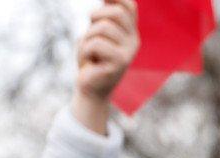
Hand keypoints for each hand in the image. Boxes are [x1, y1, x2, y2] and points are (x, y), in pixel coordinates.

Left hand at [71, 0, 139, 132]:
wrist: (90, 88)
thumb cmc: (91, 59)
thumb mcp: (96, 33)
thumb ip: (102, 16)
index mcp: (130, 31)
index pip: (129, 5)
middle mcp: (134, 41)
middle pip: (116, 13)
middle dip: (96, 16)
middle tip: (90, 29)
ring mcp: (129, 52)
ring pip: (103, 27)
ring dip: (88, 37)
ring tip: (90, 51)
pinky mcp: (120, 63)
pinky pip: (96, 44)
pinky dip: (86, 50)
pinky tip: (91, 61)